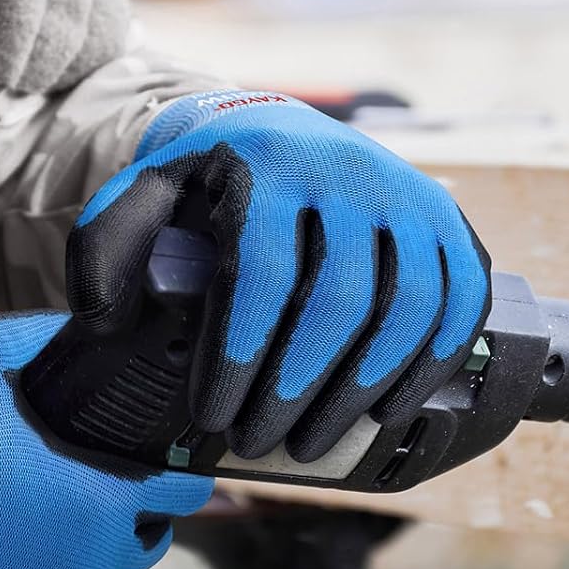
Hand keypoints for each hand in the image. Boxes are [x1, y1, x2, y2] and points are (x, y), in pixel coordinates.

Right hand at [0, 314, 209, 568]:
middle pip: (140, 548)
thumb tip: (97, 334)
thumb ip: (54, 343)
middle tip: (90, 481)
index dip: (182, 472)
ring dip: (75, 555)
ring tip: (25, 514)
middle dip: (129, 517)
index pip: (180, 494)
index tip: (176, 461)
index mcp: (90, 503)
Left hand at [68, 90, 490, 461]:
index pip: (262, 272)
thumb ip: (109, 245)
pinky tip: (388, 409)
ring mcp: (410, 196)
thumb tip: (107, 321)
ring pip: (409, 306)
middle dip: (297, 388)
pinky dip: (432, 362)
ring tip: (315, 443)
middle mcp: (352, 172)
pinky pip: (460, 300)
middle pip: (341, 299)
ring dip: (363, 389)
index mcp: (271, 162)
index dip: (238, 356)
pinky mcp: (448, 222)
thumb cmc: (205, 178)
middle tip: (259, 441)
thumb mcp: (144, 192)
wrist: (274, 125)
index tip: (213, 417)